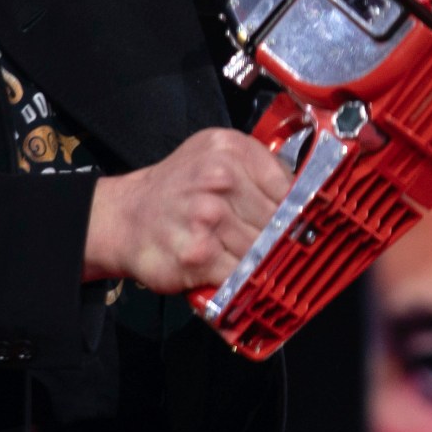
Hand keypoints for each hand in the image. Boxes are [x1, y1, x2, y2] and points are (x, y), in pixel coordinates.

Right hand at [83, 128, 292, 292]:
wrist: (125, 217)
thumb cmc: (177, 189)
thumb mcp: (215, 156)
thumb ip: (260, 170)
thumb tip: (306, 199)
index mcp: (230, 150)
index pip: (289, 187)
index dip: (298, 213)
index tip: (300, 227)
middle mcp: (219, 179)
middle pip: (279, 222)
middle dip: (278, 240)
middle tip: (271, 248)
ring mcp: (208, 218)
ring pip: (263, 250)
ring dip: (259, 261)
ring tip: (244, 257)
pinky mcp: (199, 255)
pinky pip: (242, 275)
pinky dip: (243, 281)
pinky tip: (232, 272)